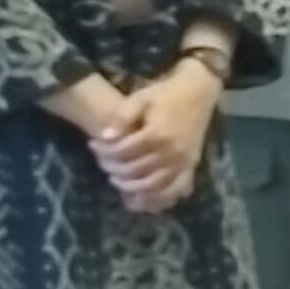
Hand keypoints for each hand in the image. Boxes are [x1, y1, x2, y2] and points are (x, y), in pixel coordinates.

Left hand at [92, 63, 218, 210]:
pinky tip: (144, 195)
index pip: (124, 151)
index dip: (104, 151)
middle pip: (136, 170)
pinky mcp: (191, 165)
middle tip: (102, 162)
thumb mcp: (139, 98)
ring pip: (153, 184)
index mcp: (157, 134)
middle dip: (114, 168)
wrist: (197, 91)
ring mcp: (183, 161)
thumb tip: (105, 136)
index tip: (92, 144)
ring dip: (131, 186)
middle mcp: (172, 152)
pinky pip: (175, 188)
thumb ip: (121, 117)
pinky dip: (159, 196)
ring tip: (116, 180)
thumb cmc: (166, 93)